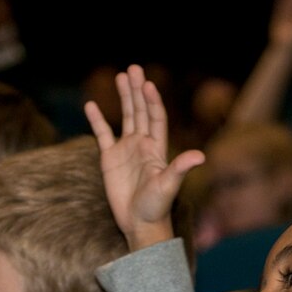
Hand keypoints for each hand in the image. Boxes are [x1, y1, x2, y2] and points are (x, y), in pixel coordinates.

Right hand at [84, 65, 203, 249]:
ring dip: (124, 97)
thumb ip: (180, 168)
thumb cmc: (157, 206)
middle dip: (137, 90)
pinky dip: (97, 120)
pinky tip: (91, 105)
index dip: (152, 101)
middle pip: (140, 111)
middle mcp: (142, 144)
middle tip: (133, 68)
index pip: (155, 118)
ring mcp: (126, 149)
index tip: (147, 84)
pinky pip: (102, 134)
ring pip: (125, 117)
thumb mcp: (169, 186)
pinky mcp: (110, 158)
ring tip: (120, 76)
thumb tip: (200, 156)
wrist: (139, 223)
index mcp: (157, 148)